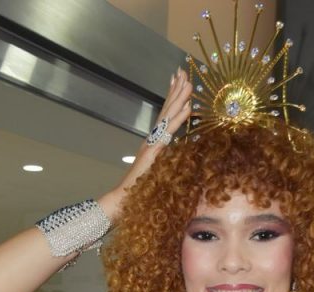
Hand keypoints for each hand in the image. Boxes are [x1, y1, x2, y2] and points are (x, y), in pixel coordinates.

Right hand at [102, 70, 191, 218]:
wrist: (124, 198)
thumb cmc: (138, 189)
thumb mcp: (154, 171)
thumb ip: (161, 161)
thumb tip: (171, 156)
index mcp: (152, 141)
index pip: (164, 114)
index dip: (171, 96)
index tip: (178, 80)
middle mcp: (152, 138)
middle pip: (166, 109)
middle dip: (176, 90)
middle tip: (184, 71)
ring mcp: (152, 143)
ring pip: (168, 116)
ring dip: (179, 98)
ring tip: (189, 82)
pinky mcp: (154, 151)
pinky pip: (169, 132)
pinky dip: (179, 119)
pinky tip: (188, 107)